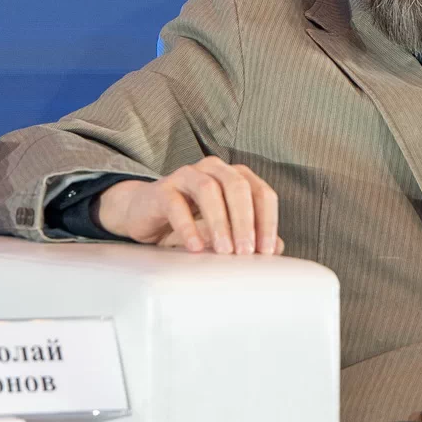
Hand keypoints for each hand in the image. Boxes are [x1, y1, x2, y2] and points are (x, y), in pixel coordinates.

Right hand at [94, 158, 281, 255]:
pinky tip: (195, 247)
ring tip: (224, 250)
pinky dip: (188, 226)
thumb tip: (275, 249)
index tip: (266, 251)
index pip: (262, 193)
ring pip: (209, 190)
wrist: (145, 214)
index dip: (267, 221)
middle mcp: (214, 169)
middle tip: (246, 252)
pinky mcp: (162, 189)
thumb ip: (249, 235)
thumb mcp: (222, 230)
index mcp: (235, 176)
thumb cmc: (190, 220)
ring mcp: (187, 175)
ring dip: (220, 222)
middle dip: (245, 220)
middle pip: (238, 187)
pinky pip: (176, 204)